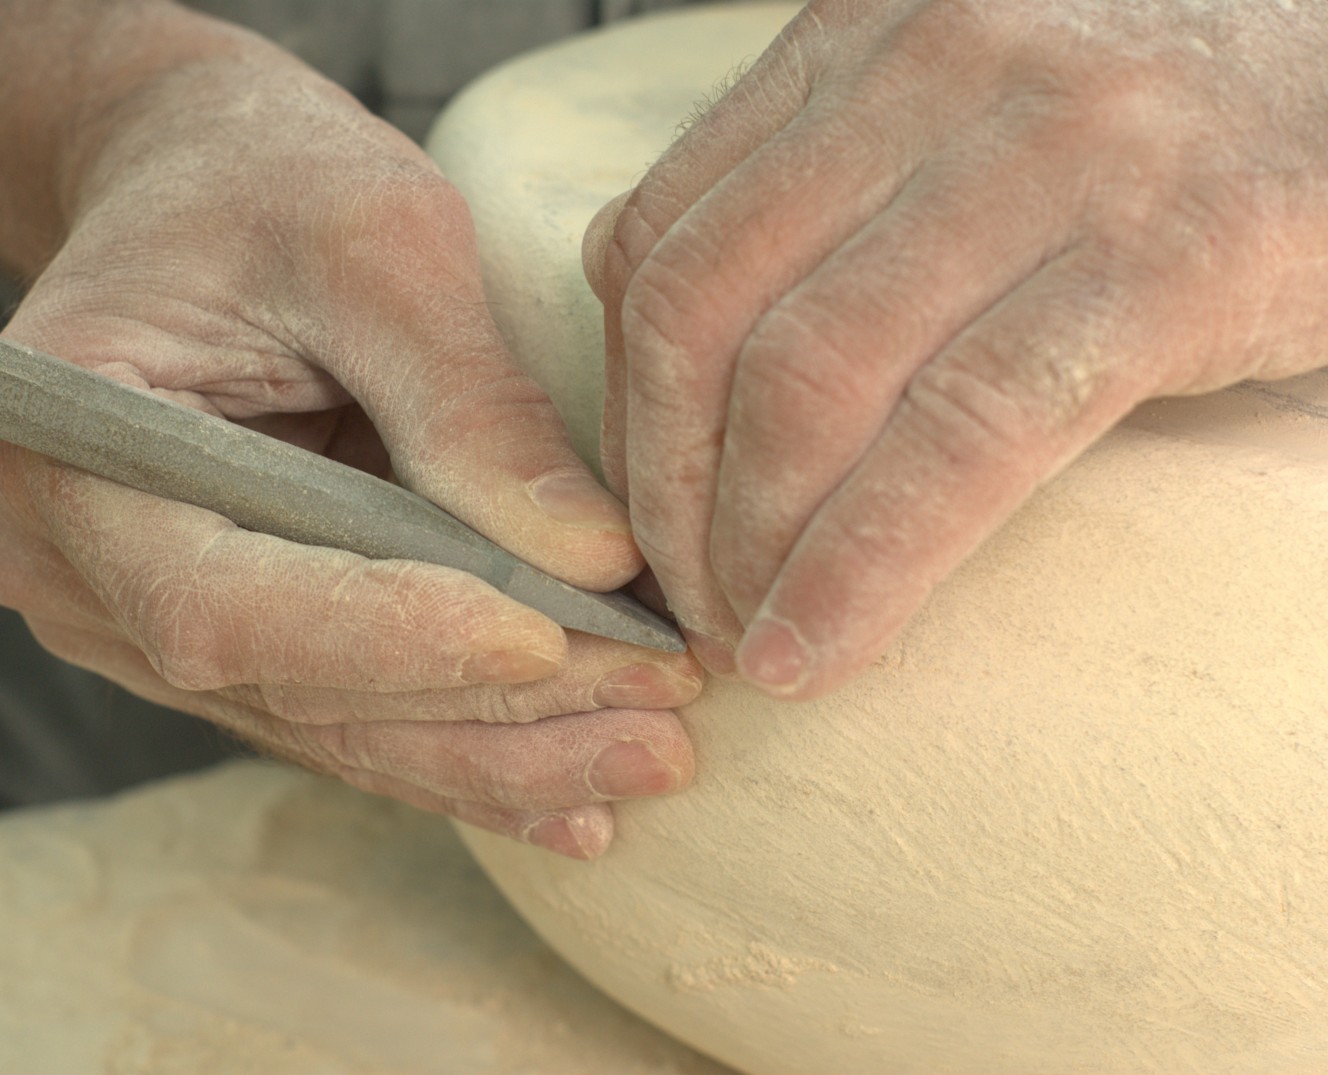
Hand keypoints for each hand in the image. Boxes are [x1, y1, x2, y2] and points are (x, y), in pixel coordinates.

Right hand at [0, 41, 701, 857]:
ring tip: (649, 752)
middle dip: (485, 710)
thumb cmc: (268, 180)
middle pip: (292, 683)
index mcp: (70, 447)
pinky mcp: (214, 633)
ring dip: (496, 752)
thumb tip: (592, 559)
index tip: (551, 637)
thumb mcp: (377, 242)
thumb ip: (468, 401)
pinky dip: (459, 745)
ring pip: (330, 722)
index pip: (221, 599)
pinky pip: (339, 713)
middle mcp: (75, 565)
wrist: (196, 188)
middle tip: (659, 712)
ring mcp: (133, 616)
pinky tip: (574, 792)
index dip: (390, 636)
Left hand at [586, 0, 1327, 697]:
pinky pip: (962, 433)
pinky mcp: (1170, 257)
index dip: (624, 410)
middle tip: (688, 602)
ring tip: (753, 643)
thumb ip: (825, 203)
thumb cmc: (1156, 129)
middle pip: (703, 314)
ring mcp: (1054, 154)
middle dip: (666, 494)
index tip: (646, 516)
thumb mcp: (959, 121)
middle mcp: (934, 72)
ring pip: (811, 378)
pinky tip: (824, 647)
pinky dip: (869, 563)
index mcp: (859, 42)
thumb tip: (686, 371)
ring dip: (750, 545)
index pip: (654, 243)